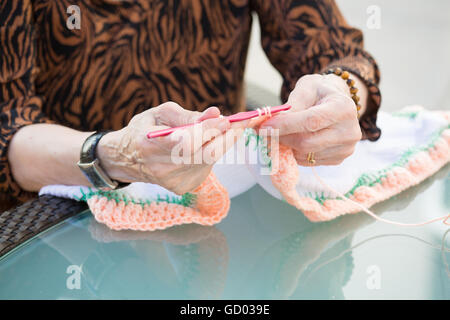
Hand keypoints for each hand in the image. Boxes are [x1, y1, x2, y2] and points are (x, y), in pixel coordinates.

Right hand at [97, 102, 242, 193]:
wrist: (129, 160)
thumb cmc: (146, 130)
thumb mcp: (159, 114)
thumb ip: (187, 114)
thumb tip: (215, 113)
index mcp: (149, 145)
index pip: (186, 142)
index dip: (209, 131)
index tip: (226, 119)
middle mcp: (161, 168)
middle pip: (205, 155)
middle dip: (227, 136)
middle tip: (241, 122)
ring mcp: (173, 181)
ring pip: (209, 160)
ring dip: (222, 142)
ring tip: (223, 128)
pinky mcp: (182, 188)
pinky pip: (206, 168)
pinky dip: (211, 153)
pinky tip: (204, 146)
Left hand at [260, 74, 362, 165]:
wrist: (337, 103)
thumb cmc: (319, 93)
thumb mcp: (306, 87)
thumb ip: (292, 104)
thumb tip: (271, 122)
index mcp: (343, 108)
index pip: (311, 121)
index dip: (285, 126)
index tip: (264, 127)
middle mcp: (349, 131)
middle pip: (306, 142)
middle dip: (281, 138)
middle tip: (264, 133)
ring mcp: (345, 148)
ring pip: (304, 154)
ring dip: (286, 146)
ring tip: (279, 134)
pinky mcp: (338, 159)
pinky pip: (308, 161)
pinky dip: (295, 153)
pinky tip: (294, 141)